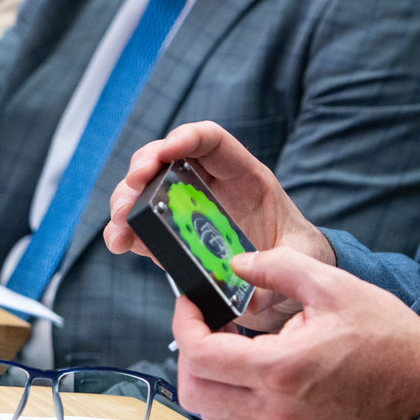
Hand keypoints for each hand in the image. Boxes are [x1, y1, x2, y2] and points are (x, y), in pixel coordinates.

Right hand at [105, 121, 334, 332]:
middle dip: (146, 163)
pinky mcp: (174, 235)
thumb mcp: (299, 256)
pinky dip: (126, 229)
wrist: (288, 277)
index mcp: (245, 176)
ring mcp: (188, 207)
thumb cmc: (297, 253)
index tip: (168, 150)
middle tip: (134, 184)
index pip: (213, 140)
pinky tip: (119, 241)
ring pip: (149, 187)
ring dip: (127, 198)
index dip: (188, 137)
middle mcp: (211, 184)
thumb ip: (278, 266)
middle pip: (170, 156)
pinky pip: (144, 224)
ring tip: (120, 223)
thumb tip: (246, 282)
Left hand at [170, 248, 419, 419]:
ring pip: (212, 415)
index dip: (185, 325)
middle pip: (194, 393)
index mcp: (280, 368)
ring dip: (209, 379)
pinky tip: (254, 372)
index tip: (191, 304)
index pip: (200, 355)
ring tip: (232, 346)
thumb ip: (280, 268)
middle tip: (207, 324)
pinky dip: (231, 401)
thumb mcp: (335, 286)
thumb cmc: (387, 337)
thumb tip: (237, 263)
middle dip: (189, 354)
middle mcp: (274, 410)